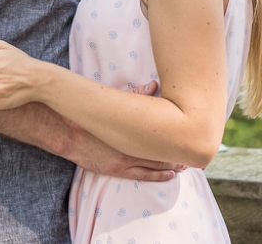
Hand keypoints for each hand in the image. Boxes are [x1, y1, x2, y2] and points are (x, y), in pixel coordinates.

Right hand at [58, 87, 187, 180]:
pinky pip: (143, 175)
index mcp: (132, 130)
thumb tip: (153, 86)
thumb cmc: (91, 116)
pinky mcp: (118, 170)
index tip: (189, 137)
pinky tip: (169, 175)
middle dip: (178, 153)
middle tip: (193, 153)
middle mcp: (132, 147)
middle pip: (162, 152)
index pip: (162, 136)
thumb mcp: (113, 102)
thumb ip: (135, 95)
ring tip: (185, 164)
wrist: (68, 132)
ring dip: (172, 165)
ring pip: (156, 165)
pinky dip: (158, 175)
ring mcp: (125, 161)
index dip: (177, 138)